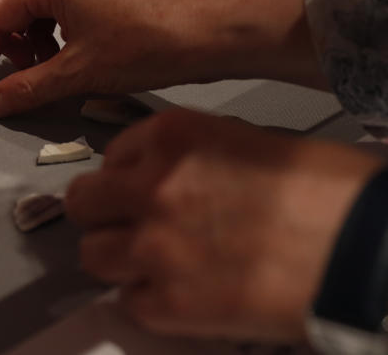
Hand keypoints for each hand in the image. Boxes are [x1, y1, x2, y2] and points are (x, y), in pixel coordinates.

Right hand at [0, 0, 323, 117]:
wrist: (208, 37)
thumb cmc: (146, 47)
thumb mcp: (77, 74)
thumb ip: (27, 89)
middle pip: (11, 7)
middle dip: (7, 45)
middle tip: (20, 76)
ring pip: (36, 10)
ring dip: (30, 43)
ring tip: (48, 73)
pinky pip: (61, 12)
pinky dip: (54, 38)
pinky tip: (71, 63)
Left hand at [64, 108, 382, 340]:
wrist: (368, 250)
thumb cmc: (329, 190)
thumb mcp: (249, 141)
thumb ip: (192, 156)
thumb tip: (166, 176)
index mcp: (170, 137)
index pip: (111, 156)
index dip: (128, 176)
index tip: (143, 189)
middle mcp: (149, 187)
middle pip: (84, 203)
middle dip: (107, 215)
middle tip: (136, 226)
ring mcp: (154, 248)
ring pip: (93, 255)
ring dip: (121, 260)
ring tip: (159, 266)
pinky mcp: (169, 305)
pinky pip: (129, 303)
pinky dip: (152, 302)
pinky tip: (187, 296)